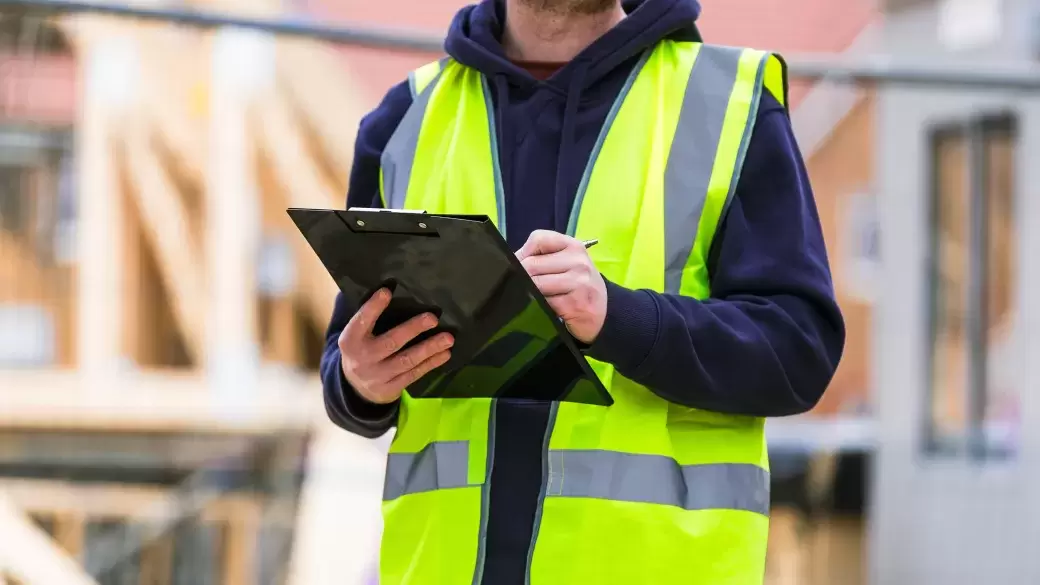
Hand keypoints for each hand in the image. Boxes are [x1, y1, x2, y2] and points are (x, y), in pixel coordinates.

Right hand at [338, 288, 454, 403]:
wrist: (355, 388)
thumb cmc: (362, 349)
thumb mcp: (356, 335)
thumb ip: (368, 317)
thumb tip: (389, 289)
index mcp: (350, 340)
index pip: (361, 321)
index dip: (373, 307)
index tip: (387, 291)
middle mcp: (362, 359)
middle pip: (390, 342)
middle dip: (413, 329)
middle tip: (433, 318)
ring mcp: (376, 376)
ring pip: (407, 360)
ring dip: (429, 348)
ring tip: (448, 338)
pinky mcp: (390, 389)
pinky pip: (414, 374)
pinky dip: (431, 364)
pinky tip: (445, 354)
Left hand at [516, 230, 606, 344]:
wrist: (604, 313)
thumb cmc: (579, 286)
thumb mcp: (567, 264)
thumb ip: (542, 258)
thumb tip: (511, 261)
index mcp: (574, 246)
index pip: (538, 238)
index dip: (523, 253)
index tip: (522, 266)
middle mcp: (578, 261)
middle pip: (532, 264)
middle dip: (522, 277)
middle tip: (526, 287)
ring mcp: (579, 283)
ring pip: (535, 284)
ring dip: (531, 293)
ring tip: (539, 297)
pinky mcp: (575, 304)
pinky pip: (544, 302)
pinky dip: (540, 307)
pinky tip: (548, 308)